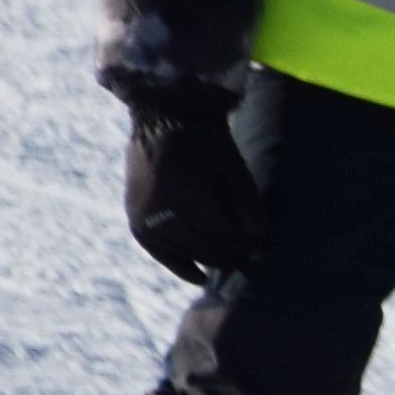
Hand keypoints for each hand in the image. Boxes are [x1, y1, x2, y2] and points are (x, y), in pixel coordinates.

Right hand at [122, 89, 259, 286]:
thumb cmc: (205, 138)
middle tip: (250, 254)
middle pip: (203, 245)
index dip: (245, 240)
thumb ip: (246, 200)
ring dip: (208, 258)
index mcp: (187, 197)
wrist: (163, 116)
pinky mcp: (134, 213)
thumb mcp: (233, 164)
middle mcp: (160, 210)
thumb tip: (257, 234)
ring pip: (182, 250)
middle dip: (230, 251)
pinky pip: (156, 248)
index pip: (223, 233)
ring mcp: (143, 214)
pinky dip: (177, 264)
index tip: (260, 242)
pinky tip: (200, 278)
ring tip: (230, 261)